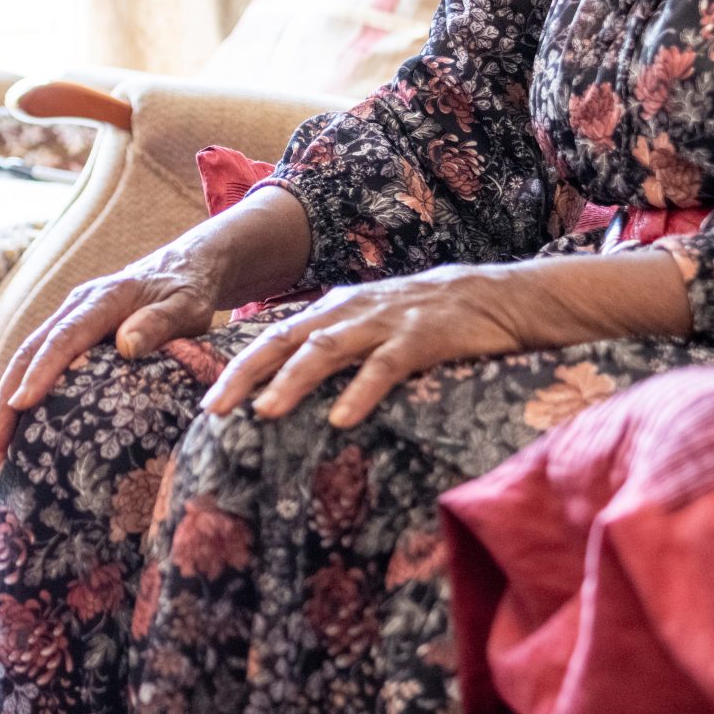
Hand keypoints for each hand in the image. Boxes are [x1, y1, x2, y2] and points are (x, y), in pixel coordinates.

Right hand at [0, 241, 230, 456]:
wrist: (183, 266)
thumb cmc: (188, 290)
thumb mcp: (187, 305)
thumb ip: (161, 322)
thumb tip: (126, 345)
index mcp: (102, 299)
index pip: (64, 338)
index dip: (41, 371)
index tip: (22, 405)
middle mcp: (76, 307)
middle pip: (30, 352)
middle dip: (6, 400)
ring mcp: (68, 319)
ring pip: (25, 360)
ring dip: (6, 404)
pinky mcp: (69, 334)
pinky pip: (38, 364)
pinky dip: (22, 397)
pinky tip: (17, 433)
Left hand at [198, 263, 547, 426]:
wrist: (505, 295)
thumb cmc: (434, 318)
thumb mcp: (375, 325)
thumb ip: (338, 345)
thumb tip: (293, 382)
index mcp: (335, 309)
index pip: (275, 338)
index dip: (239, 367)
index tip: (208, 401)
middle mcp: (351, 311)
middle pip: (286, 340)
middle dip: (246, 373)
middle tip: (214, 408)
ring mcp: (386, 321)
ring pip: (327, 349)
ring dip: (292, 381)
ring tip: (265, 413)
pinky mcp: (423, 337)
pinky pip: (385, 365)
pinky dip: (360, 391)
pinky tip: (340, 418)